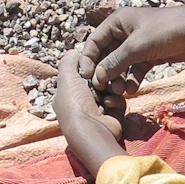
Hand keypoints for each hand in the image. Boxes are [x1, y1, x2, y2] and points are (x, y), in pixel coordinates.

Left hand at [55, 49, 125, 175]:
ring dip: (111, 89)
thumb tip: (72, 52)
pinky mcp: (112, 116)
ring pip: (110, 90)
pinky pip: (117, 101)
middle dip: (103, 78)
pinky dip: (115, 101)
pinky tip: (111, 104)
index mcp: (68, 94)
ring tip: (110, 91)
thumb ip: (68, 63)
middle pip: (97, 81)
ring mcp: (97, 110)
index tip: (96, 62)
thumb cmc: (75, 104)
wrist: (93, 131)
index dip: (89, 68)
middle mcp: (81, 102)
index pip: (81, 75)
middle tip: (105, 76)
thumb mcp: (67, 78)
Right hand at [84, 6, 184, 92]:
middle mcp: (124, 31)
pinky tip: (133, 89)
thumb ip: (116, 62)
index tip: (86, 77)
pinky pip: (134, 69)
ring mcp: (136, 44)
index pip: (94, 41)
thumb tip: (98, 77)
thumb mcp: (137, 46)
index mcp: (117, 22)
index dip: (88, 59)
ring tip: (120, 90)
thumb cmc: (165, 31)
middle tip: (104, 88)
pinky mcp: (148, 55)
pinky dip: (132, 79)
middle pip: (106, 54)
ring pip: (120, 64)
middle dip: (105, 71)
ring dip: (118, 77)